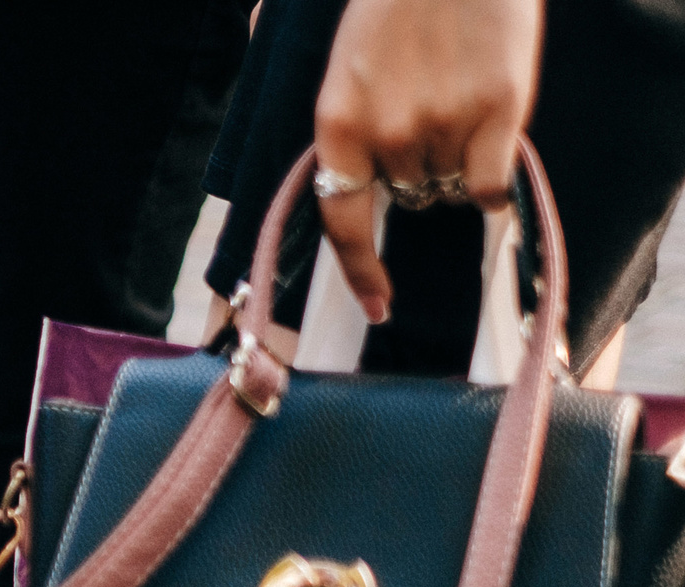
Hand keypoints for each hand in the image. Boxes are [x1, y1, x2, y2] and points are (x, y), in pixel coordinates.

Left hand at [313, 0, 542, 321]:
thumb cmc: (398, 7)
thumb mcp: (349, 70)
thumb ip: (349, 133)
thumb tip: (355, 197)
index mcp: (337, 123)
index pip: (341, 223)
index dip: (361, 272)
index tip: (377, 307)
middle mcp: (386, 133)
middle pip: (406, 198)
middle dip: (416, 173)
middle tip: (428, 115)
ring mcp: (444, 123)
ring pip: (449, 189)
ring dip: (455, 162)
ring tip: (457, 100)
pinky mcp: (499, 111)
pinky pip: (492, 186)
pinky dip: (493, 177)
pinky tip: (492, 136)